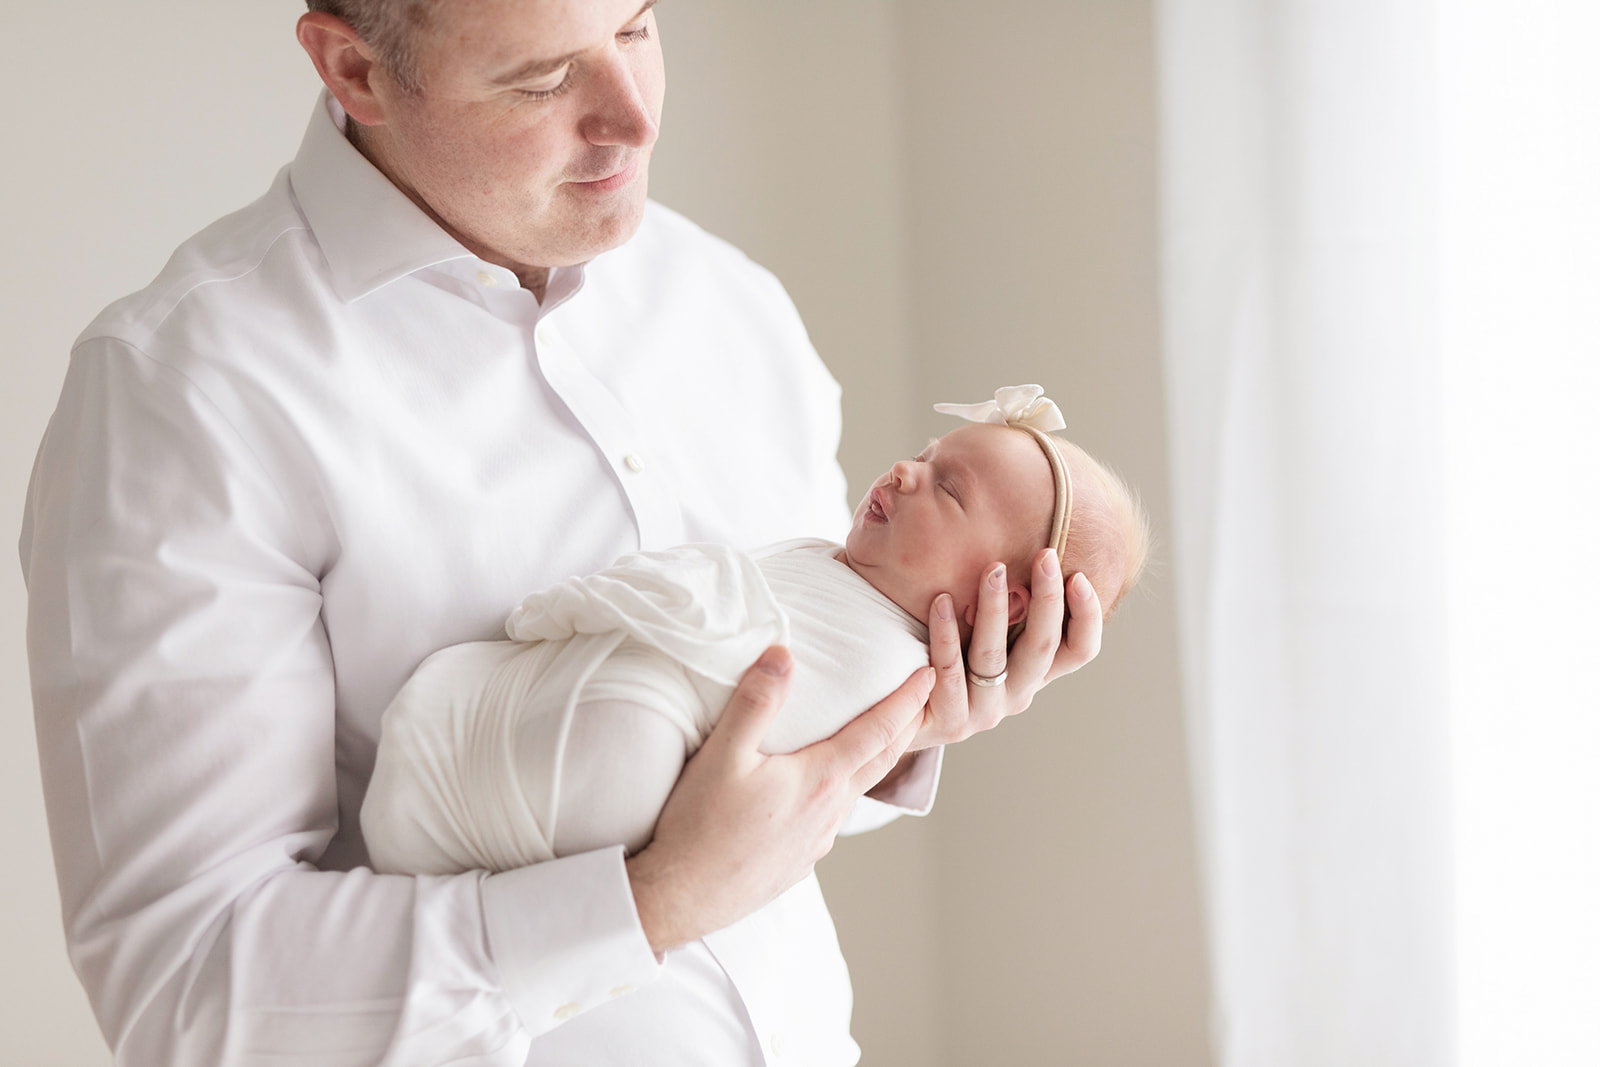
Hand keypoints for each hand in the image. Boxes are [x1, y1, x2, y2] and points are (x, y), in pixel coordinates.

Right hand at [625, 646, 934, 954]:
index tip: (930, 675)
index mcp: (819, 780)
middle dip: (907, 725)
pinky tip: (826, 788)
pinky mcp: (799, 861)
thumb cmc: (699, 827)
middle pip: (882, 760)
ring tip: (880, 736)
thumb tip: (783, 654)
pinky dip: (844, 791)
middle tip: (925, 697)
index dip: (907, 700)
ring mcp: (816, 842)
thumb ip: (756, 702)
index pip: (879, 731)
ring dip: (877, 759)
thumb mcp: (722, 755)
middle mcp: (829, 813)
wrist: (680, 898)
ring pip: (857, 791)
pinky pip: (833, 818)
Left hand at [911, 548, 1102, 749]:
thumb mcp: (986, 632)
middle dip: (1047, 598)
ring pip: (994, 656)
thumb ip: (1009, 604)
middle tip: (1044, 555)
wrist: (907, 716)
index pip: (1080, 650)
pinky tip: (940, 601)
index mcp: (1035, 672)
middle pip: (1044, 647)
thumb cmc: (950, 658)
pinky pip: (949, 672)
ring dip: (994, 609)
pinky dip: (946, 635)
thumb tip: (1027, 539)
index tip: (1078, 575)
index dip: (1087, 616)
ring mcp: (985, 711)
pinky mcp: (950, 720)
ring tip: (991, 568)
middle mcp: (1018, 694)